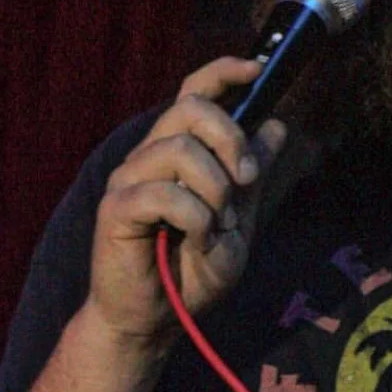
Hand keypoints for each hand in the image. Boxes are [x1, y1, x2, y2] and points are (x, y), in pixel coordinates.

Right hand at [85, 57, 286, 349]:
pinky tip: (196, 240)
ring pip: (180, 150)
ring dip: (215, 191)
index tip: (256, 70)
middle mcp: (150, 156)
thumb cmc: (191, 273)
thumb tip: (275, 126)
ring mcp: (129, 180)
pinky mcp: (116, 209)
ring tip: (216, 228)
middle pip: (190, 109)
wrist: (157, 321)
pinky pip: (164, 193)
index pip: (193, 92)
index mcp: (178, 152)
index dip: (223, 72)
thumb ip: (252, 177)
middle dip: (231, 139)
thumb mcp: (238, 222)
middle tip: (247, 181)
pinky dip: (194, 218)